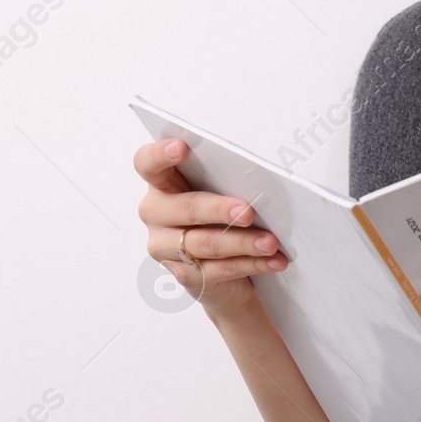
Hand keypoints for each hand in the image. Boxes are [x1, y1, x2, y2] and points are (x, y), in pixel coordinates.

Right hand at [133, 138, 289, 315]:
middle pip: (185, 208)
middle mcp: (156, 213)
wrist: (219, 268)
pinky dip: (252, 263)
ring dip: (243, 242)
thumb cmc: (218, 217)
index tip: (181, 147)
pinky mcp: (185, 274)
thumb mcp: (218, 192)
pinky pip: (220, 269)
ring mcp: (165, 247)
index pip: (147, 163)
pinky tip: (273, 260)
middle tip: (248, 212)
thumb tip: (260, 177)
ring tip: (270, 242)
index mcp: (162, 184)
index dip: (160, 154)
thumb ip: (225, 181)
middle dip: (219, 210)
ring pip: (205, 243)